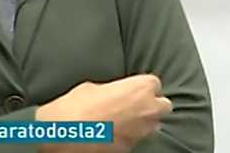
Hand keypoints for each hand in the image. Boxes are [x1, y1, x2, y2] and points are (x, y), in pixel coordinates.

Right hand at [37, 75, 171, 152]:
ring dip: (144, 122)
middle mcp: (148, 109)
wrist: (65, 134)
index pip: (155, 83)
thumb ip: (112, 88)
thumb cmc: (77, 105)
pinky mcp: (131, 148)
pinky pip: (137, 139)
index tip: (133, 89)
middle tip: (136, 105)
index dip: (143, 87)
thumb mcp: (93, 87)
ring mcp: (142, 131)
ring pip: (154, 125)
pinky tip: (116, 134)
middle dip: (153, 105)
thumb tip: (112, 93)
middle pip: (164, 105)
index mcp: (140, 88)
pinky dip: (130, 137)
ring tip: (126, 121)